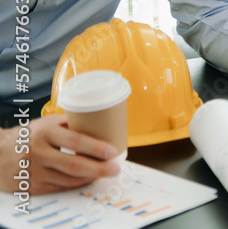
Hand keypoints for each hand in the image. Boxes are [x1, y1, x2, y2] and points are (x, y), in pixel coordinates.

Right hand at [0, 115, 118, 193]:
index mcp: (45, 133)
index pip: (75, 141)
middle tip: (115, 168)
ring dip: (90, 177)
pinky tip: (87, 179)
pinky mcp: (32, 186)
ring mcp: (34, 172)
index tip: (112, 151)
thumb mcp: (46, 124)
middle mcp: (39, 153)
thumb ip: (69, 125)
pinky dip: (76, 184)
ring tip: (105, 173)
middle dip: (99, 168)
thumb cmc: (26, 136)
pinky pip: (60, 187)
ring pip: (68, 179)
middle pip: (74, 165)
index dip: (96, 148)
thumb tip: (99, 125)